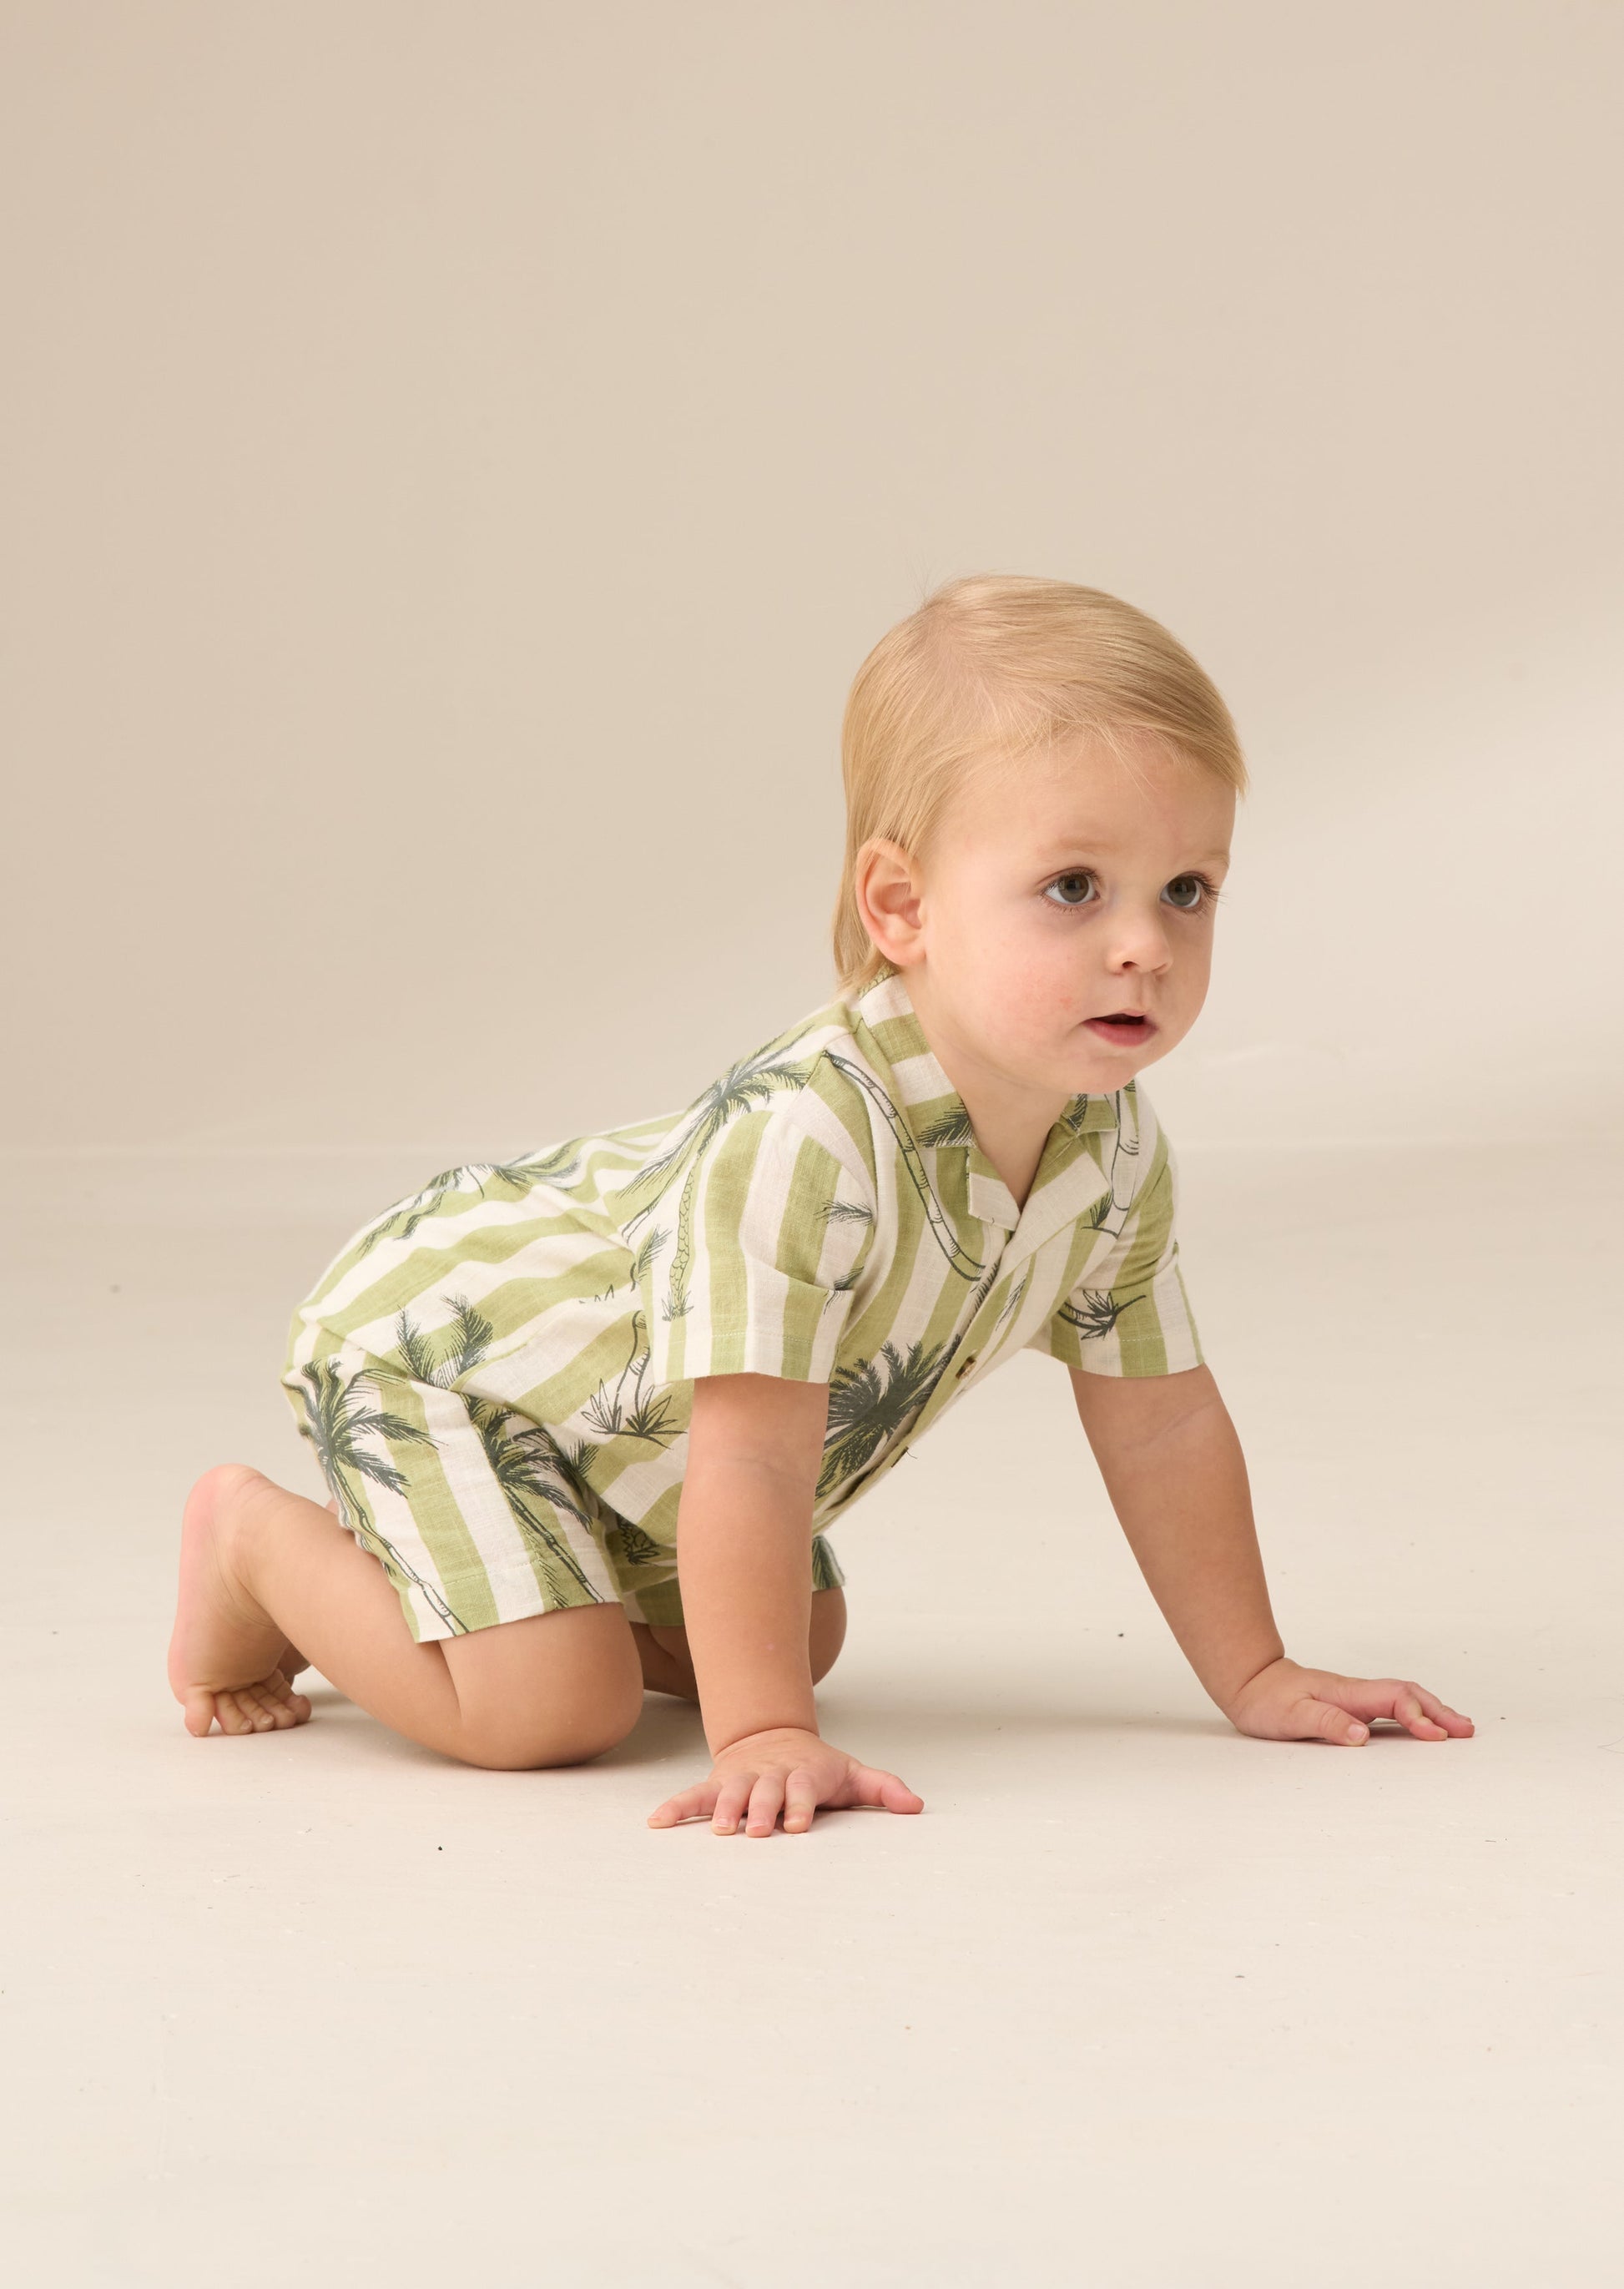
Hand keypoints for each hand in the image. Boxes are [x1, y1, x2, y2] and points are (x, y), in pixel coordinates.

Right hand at [647, 1726, 923, 1835]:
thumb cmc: (817, 1767)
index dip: (800, 1805)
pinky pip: (693, 1797)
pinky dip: (675, 1807)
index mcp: (802, 1775)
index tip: (799, 1824)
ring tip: (719, 1830)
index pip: (802, 1789)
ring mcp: (741, 1781)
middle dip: (760, 1810)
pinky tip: (657, 1822)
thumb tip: (917, 1807)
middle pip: (764, 1792)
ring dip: (724, 1810)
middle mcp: (770, 1777)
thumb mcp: (852, 1774)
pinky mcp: (717, 1786)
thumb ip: (883, 1788)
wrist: (774, 1737)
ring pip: (729, 1793)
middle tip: (757, 1830)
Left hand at [1226, 1656, 1473, 1746]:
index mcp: (1348, 1694)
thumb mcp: (1292, 1717)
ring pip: (1404, 1700)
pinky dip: (1415, 1716)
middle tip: (1467, 1732)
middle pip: (1409, 1695)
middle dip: (1440, 1712)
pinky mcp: (1352, 1708)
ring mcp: (1357, 1700)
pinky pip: (1392, 1709)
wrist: (1251, 1682)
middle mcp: (1358, 1694)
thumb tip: (1361, 1736)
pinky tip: (1424, 1728)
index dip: (1418, 1716)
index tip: (1435, 1736)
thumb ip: (1326, 1724)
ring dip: (1433, 1712)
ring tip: (1460, 1730)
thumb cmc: (1268, 1700)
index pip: (1394, 1699)